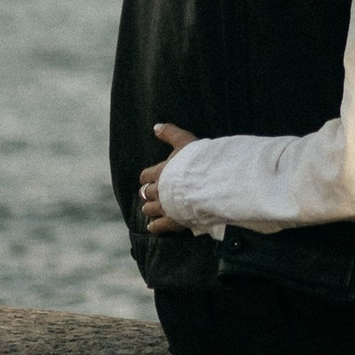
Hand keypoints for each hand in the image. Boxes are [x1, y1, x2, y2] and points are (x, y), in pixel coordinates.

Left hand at [137, 122, 199, 236]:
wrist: (207, 184)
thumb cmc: (197, 162)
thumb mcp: (184, 141)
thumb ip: (170, 133)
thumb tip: (156, 126)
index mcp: (160, 172)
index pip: (147, 175)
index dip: (147, 177)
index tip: (148, 178)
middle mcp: (159, 190)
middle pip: (147, 193)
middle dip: (148, 193)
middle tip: (149, 194)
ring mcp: (165, 206)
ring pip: (150, 209)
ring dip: (149, 209)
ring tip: (149, 210)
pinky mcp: (173, 220)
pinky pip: (160, 226)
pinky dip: (155, 227)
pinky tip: (152, 228)